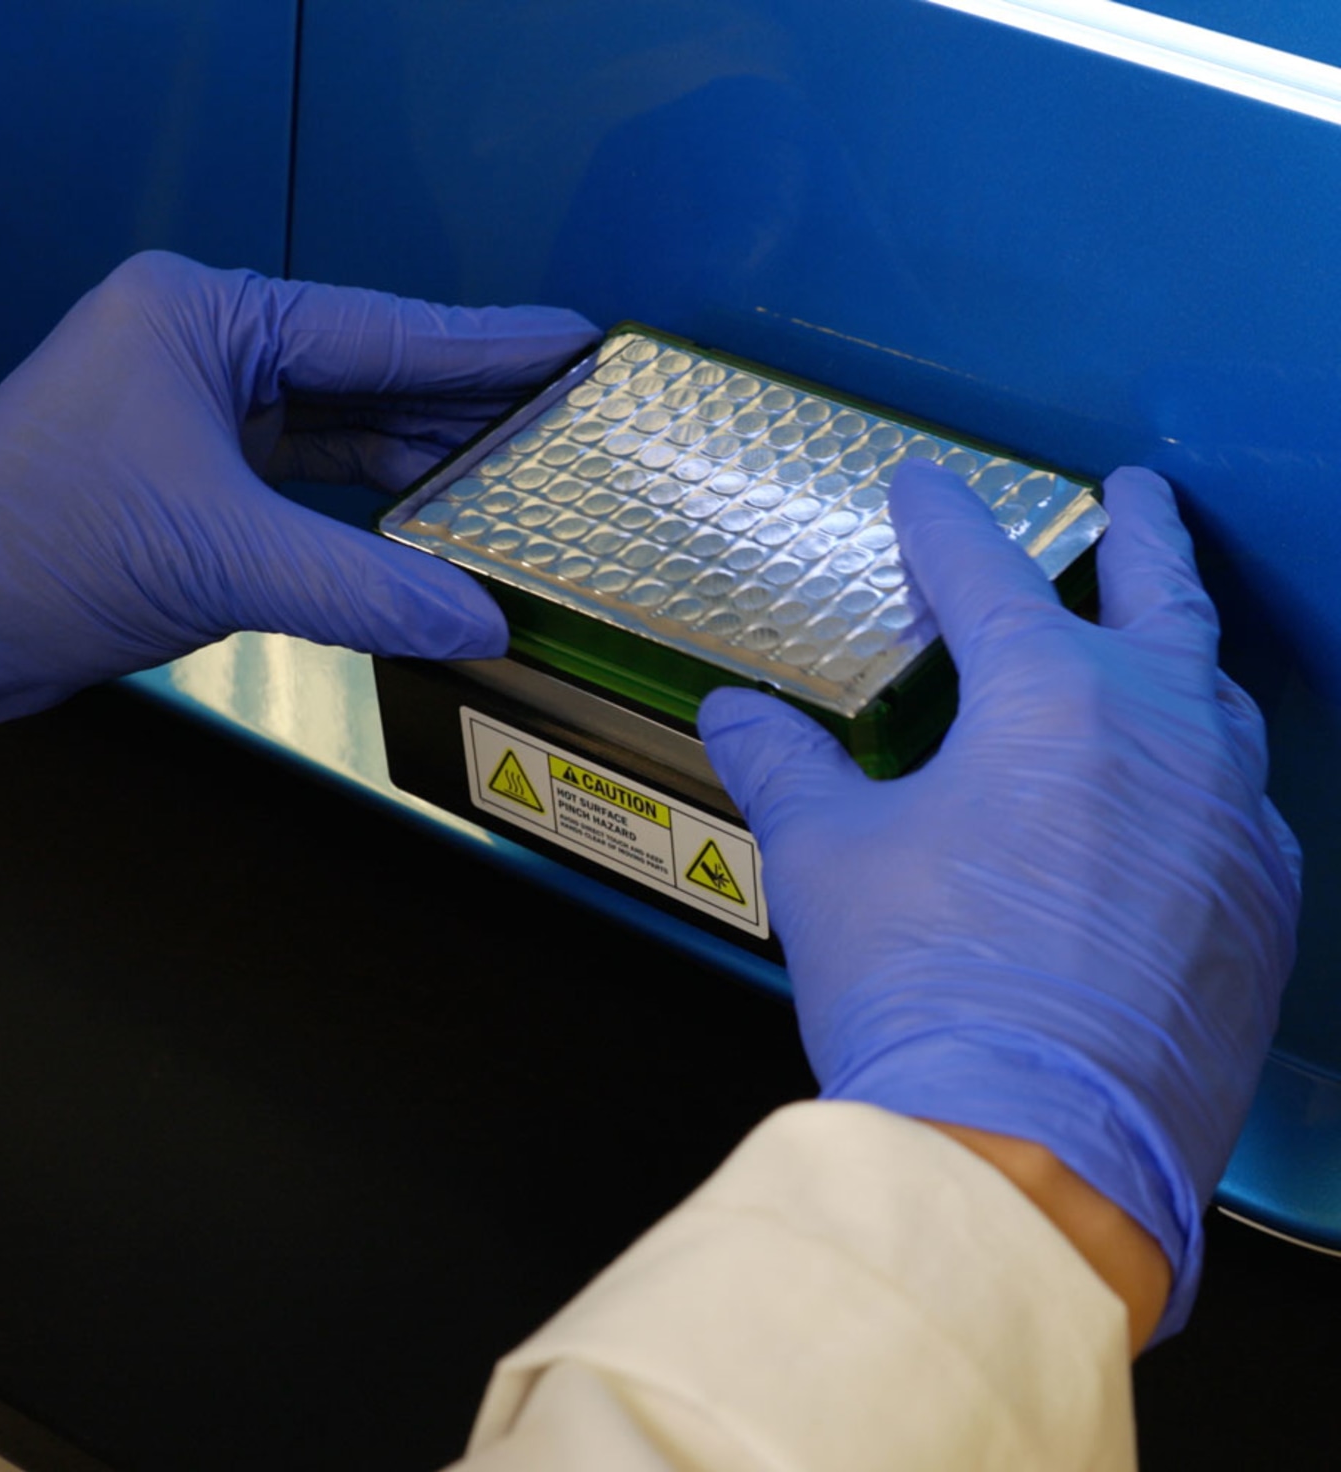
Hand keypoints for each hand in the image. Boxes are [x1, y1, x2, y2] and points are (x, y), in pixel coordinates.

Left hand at [0, 251, 596, 761]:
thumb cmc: (36, 555)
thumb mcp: (223, 556)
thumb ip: (366, 586)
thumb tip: (479, 621)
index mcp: (204, 315)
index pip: (380, 328)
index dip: (488, 342)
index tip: (573, 339)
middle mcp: (205, 345)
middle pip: (372, 368)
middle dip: (470, 395)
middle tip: (568, 405)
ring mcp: (200, 407)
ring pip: (345, 423)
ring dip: (428, 449)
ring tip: (523, 461)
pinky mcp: (199, 471)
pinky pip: (312, 472)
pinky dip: (375, 496)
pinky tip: (436, 510)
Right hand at [698, 461, 1300, 1339]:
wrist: (1032, 1148)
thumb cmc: (928, 988)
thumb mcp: (826, 859)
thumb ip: (785, 768)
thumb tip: (737, 718)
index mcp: (1049, 698)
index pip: (986, 574)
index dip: (943, 524)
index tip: (926, 493)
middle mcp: (1163, 738)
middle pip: (1161, 596)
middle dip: (1138, 533)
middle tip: (1131, 496)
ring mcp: (1230, 823)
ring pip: (1217, 701)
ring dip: (1183, 654)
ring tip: (1159, 639)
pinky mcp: (1259, 909)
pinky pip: (1241, 810)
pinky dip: (1202, 779)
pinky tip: (1172, 802)